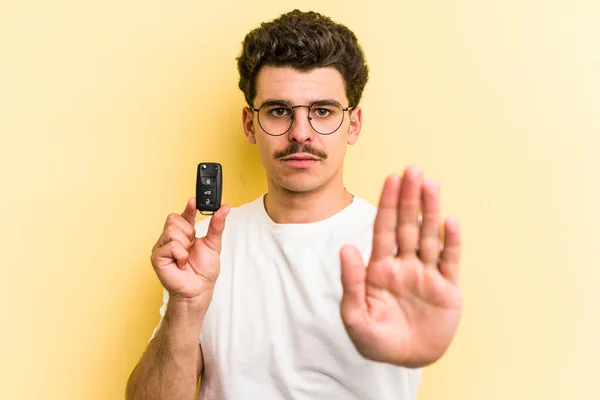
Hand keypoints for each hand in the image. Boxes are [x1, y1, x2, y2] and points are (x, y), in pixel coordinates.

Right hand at [150, 198, 229, 306]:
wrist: (199, 290)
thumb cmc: (204, 271)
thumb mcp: (214, 245)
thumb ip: (217, 226)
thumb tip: (224, 209)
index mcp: (184, 234)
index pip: (184, 215)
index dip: (189, 207)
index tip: (194, 200)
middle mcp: (171, 238)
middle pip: (174, 219)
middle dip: (188, 232)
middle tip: (192, 246)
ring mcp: (162, 247)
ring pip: (172, 230)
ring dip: (185, 245)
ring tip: (186, 257)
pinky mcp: (157, 257)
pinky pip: (171, 245)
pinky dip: (181, 255)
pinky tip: (181, 263)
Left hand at [339, 166, 461, 367]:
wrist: (406, 360)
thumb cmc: (376, 340)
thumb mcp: (355, 316)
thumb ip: (351, 282)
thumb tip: (346, 247)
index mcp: (380, 268)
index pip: (384, 229)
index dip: (388, 204)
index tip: (391, 178)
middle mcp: (404, 265)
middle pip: (407, 225)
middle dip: (409, 198)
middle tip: (413, 169)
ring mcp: (426, 274)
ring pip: (429, 236)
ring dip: (430, 211)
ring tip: (431, 184)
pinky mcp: (447, 289)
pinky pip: (449, 261)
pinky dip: (451, 242)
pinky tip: (450, 221)